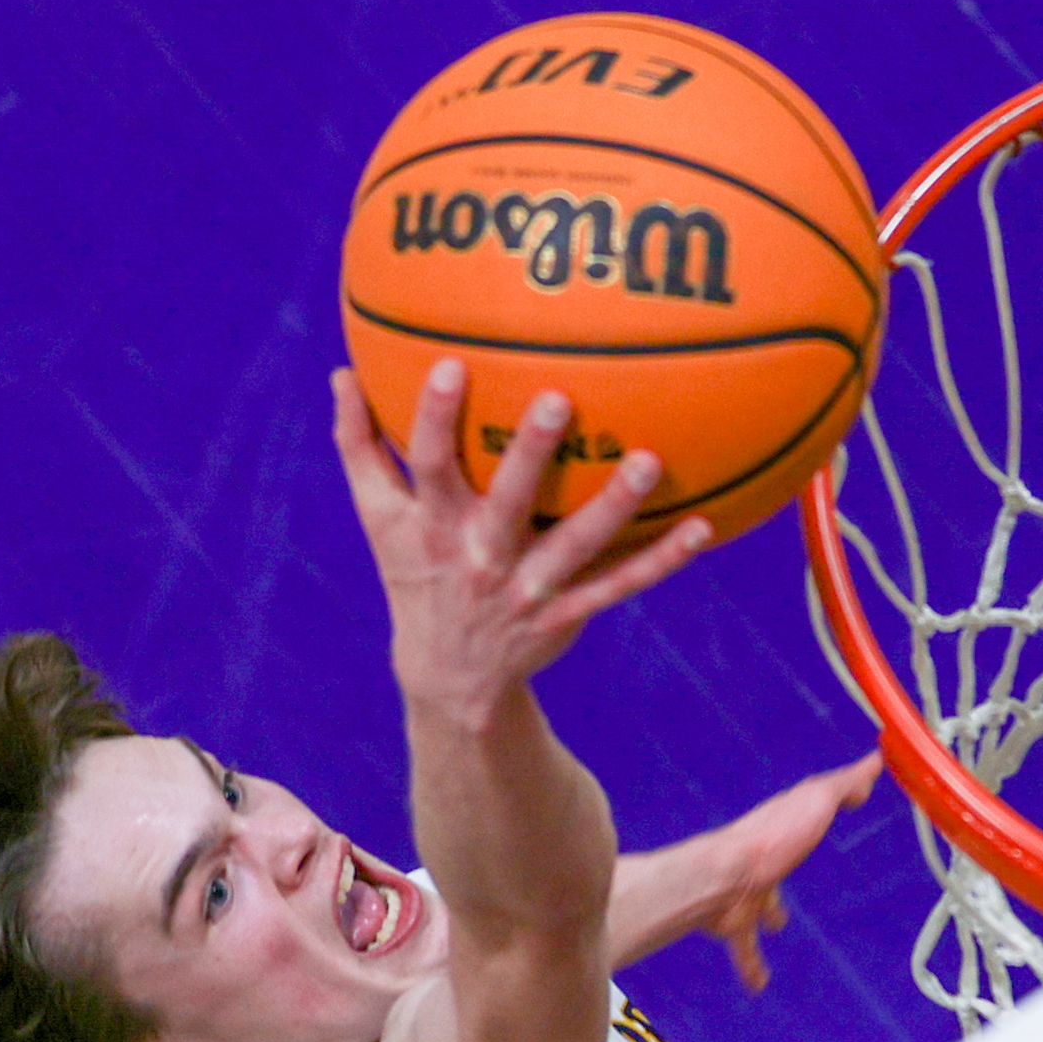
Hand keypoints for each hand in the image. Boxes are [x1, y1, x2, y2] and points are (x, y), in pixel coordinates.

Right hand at [332, 360, 710, 726]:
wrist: (448, 675)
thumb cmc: (415, 572)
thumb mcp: (380, 518)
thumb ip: (360, 445)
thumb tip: (341, 371)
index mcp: (434, 526)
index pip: (428, 466)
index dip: (434, 419)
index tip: (448, 365)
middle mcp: (481, 558)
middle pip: (506, 501)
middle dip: (531, 453)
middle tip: (559, 398)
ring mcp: (528, 591)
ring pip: (575, 546)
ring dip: (614, 505)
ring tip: (651, 460)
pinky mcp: (568, 616)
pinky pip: (619, 585)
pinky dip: (662, 561)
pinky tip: (701, 528)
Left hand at [693, 751, 886, 989]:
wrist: (719, 879)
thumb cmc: (769, 841)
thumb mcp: (816, 801)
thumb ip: (843, 786)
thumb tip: (872, 763)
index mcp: (784, 828)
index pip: (804, 816)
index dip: (816, 814)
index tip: (826, 813)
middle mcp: (762, 858)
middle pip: (779, 863)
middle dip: (789, 864)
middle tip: (802, 862)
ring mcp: (745, 890)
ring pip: (759, 906)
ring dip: (770, 915)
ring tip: (779, 929)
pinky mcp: (733, 921)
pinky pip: (745, 948)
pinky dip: (753, 966)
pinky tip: (761, 985)